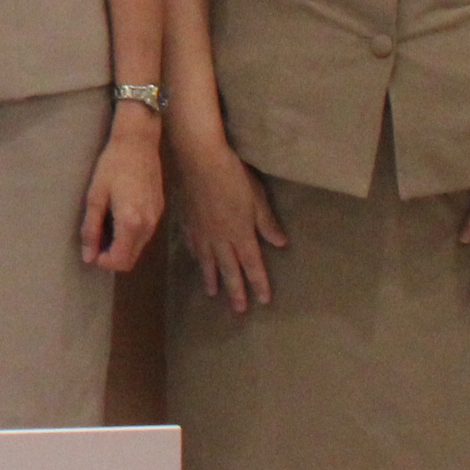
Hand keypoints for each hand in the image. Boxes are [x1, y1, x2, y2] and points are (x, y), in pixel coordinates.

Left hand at [78, 111, 164, 271]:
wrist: (138, 142)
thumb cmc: (112, 166)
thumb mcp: (95, 196)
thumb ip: (91, 229)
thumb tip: (88, 256)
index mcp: (131, 222)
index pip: (120, 262)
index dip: (103, 261)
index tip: (90, 248)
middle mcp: (148, 226)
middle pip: (131, 260)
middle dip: (111, 256)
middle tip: (95, 236)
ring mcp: (156, 219)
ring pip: (138, 248)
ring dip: (121, 246)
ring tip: (105, 224)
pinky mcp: (159, 211)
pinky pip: (144, 235)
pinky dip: (130, 235)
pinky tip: (118, 216)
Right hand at [170, 128, 285, 312]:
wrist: (200, 160)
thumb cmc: (234, 176)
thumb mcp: (257, 198)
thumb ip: (267, 223)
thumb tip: (280, 244)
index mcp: (240, 234)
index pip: (252, 265)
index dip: (259, 283)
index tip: (263, 300)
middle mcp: (220, 239)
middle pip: (229, 270)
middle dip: (235, 290)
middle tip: (238, 310)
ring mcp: (201, 231)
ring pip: (207, 262)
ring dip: (212, 279)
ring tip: (213, 294)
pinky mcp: (188, 221)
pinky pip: (192, 246)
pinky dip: (195, 257)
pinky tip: (195, 261)